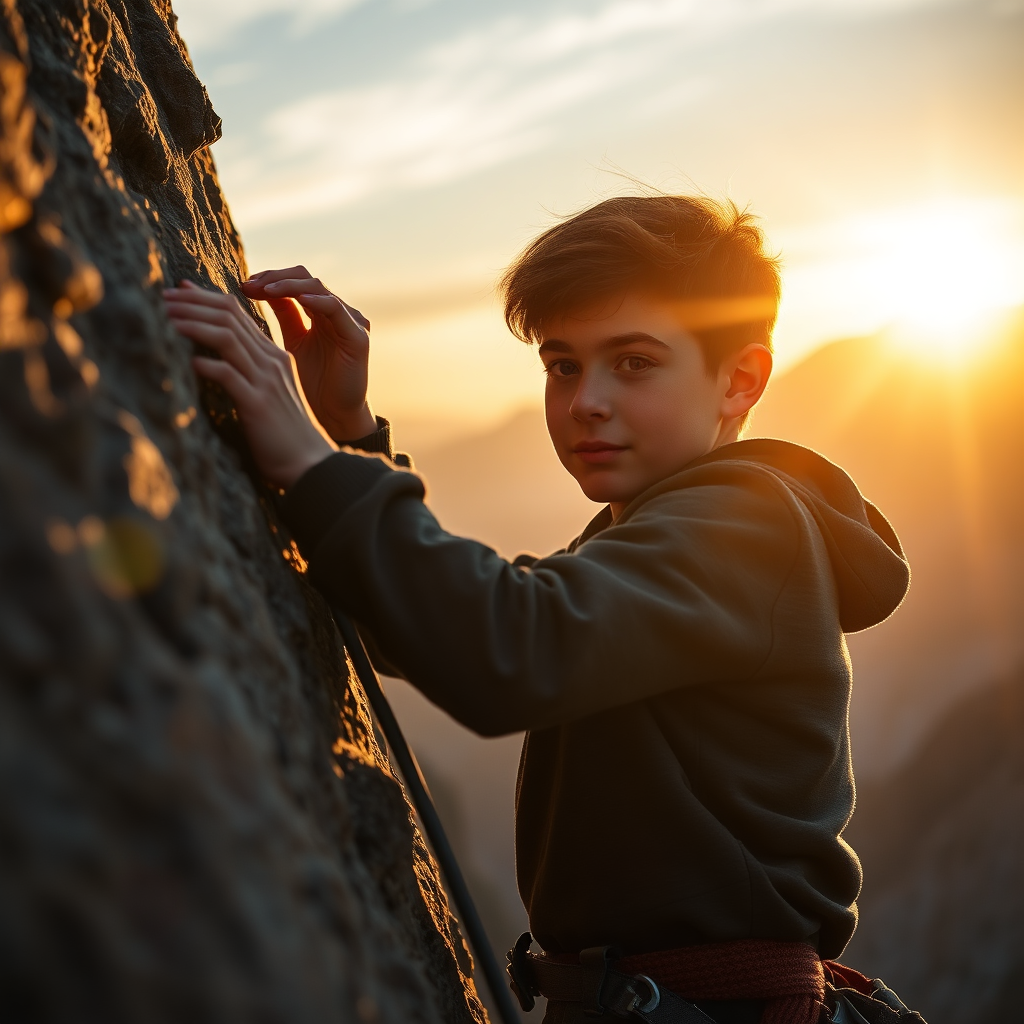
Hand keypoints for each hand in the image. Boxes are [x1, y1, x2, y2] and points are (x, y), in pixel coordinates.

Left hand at [164, 282, 337, 488]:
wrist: (311, 463)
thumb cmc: (284, 435)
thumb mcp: (267, 394)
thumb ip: (248, 373)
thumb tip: (213, 361)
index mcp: (274, 356)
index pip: (237, 314)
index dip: (205, 298)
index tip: (178, 291)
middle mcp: (272, 362)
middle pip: (229, 316)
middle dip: (192, 303)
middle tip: (162, 298)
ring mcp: (266, 381)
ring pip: (226, 337)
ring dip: (192, 324)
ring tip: (165, 319)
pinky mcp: (258, 403)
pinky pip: (227, 374)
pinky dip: (205, 364)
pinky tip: (186, 361)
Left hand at [240, 267, 376, 441]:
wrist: (333, 418)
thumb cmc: (312, 385)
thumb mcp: (291, 343)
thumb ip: (284, 314)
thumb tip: (257, 289)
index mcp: (321, 313)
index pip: (294, 281)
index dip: (268, 279)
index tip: (242, 285)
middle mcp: (338, 313)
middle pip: (305, 277)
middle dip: (274, 277)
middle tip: (248, 283)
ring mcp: (351, 323)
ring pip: (318, 288)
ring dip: (288, 285)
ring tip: (264, 289)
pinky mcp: (359, 338)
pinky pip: (335, 309)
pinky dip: (315, 301)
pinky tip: (295, 300)